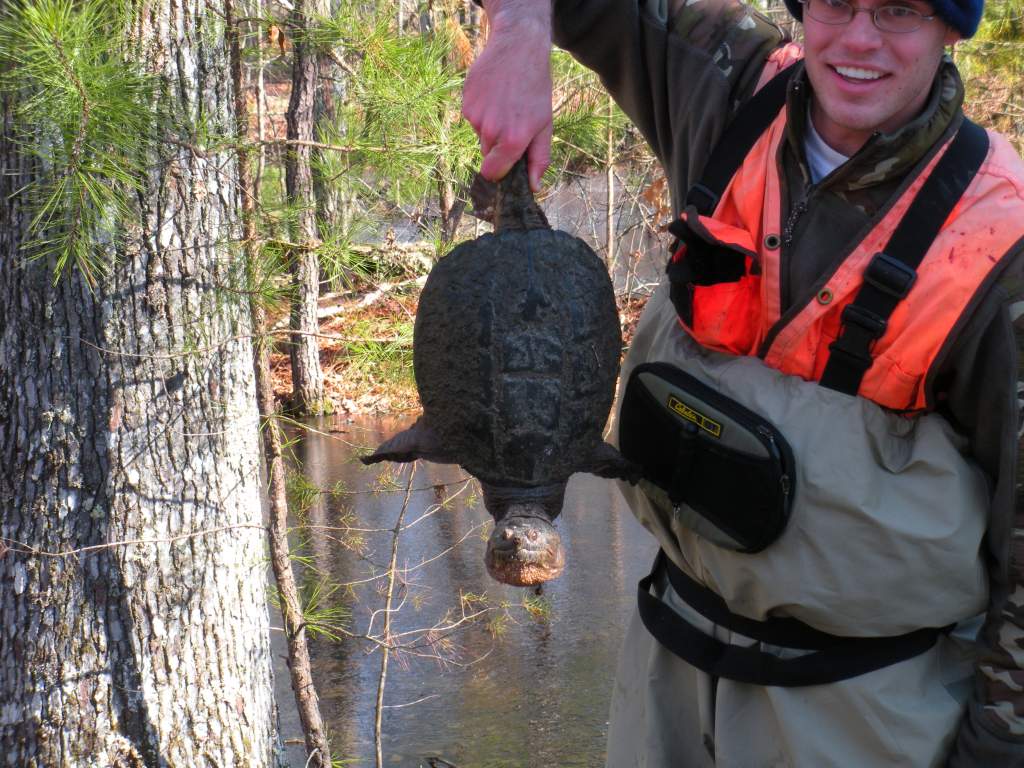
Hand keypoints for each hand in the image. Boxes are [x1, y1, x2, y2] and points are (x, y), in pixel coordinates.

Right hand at [462, 7, 552, 190]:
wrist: (518, 48)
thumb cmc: (536, 88)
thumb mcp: (545, 124)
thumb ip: (539, 158)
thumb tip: (534, 187)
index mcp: (512, 141)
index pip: (493, 173)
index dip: (499, 171)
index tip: (506, 161)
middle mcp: (491, 132)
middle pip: (487, 154)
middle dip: (498, 145)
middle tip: (513, 120)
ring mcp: (475, 117)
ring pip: (480, 134)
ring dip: (490, 125)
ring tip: (505, 103)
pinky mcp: (466, 103)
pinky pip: (472, 117)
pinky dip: (481, 110)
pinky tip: (494, 94)